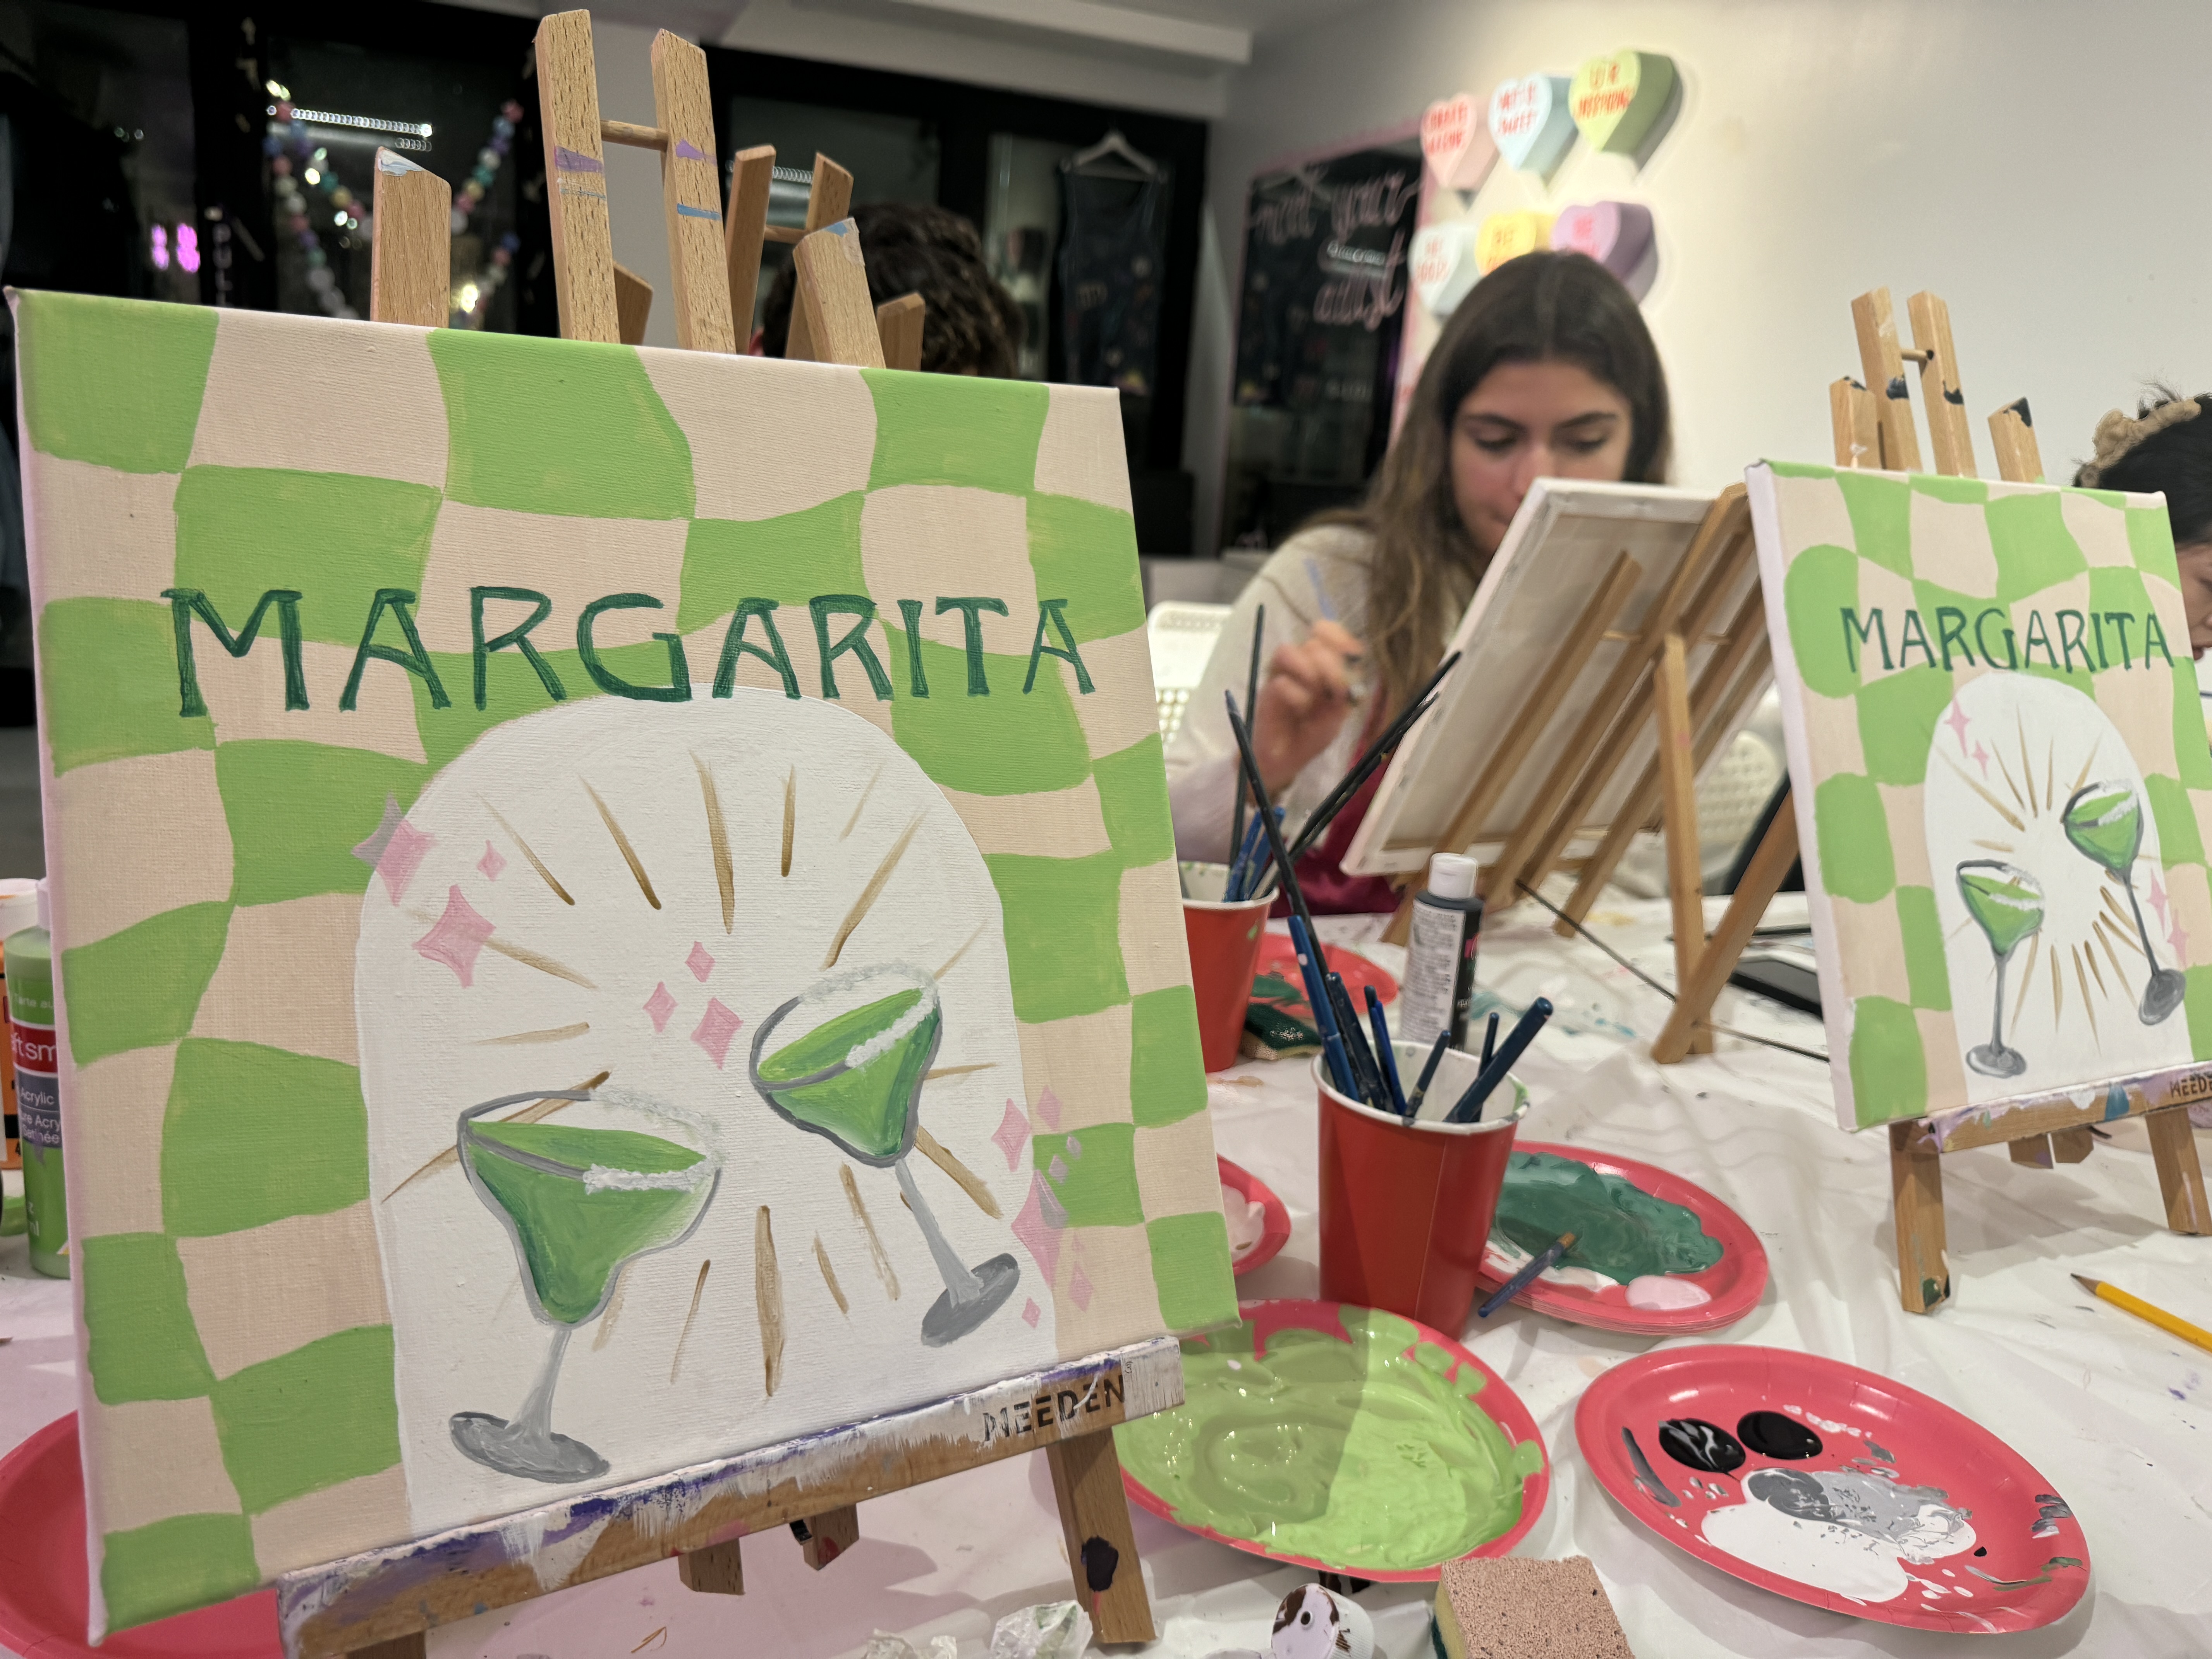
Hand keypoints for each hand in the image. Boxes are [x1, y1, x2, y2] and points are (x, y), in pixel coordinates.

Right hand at [1251, 619, 1362, 795]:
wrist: (1287, 758)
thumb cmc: (1313, 734)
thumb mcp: (1337, 714)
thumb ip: (1343, 692)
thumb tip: (1345, 674)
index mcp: (1323, 665)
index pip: (1329, 635)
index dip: (1337, 637)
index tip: (1348, 651)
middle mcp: (1302, 665)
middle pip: (1312, 643)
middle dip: (1329, 664)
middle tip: (1335, 688)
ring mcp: (1282, 675)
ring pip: (1287, 651)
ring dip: (1307, 671)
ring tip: (1314, 696)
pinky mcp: (1267, 690)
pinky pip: (1280, 682)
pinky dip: (1296, 696)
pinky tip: (1301, 712)